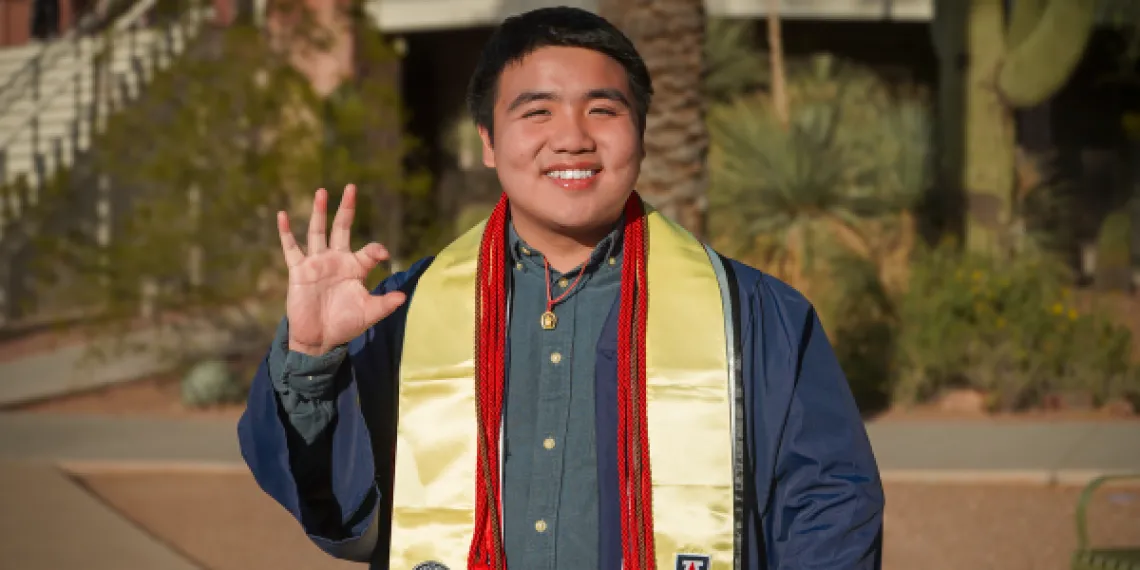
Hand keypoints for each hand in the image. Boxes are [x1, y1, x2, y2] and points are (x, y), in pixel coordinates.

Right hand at [278, 184, 405, 355]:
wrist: (319, 338)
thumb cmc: (345, 324)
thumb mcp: (369, 314)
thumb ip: (385, 304)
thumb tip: (404, 297)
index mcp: (355, 267)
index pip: (369, 250)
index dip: (376, 250)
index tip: (383, 255)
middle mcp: (337, 260)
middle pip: (342, 228)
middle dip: (347, 208)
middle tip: (351, 187)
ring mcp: (317, 263)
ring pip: (318, 232)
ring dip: (319, 212)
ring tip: (322, 192)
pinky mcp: (299, 271)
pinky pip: (291, 248)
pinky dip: (286, 232)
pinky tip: (282, 215)